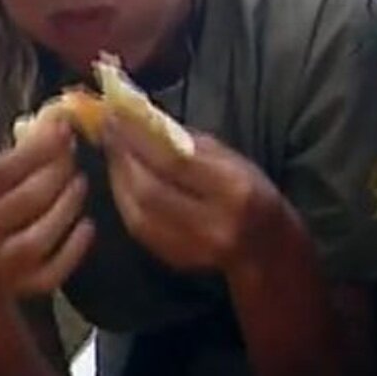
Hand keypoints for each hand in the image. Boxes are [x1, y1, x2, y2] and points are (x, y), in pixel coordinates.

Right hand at [0, 118, 94, 301]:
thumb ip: (2, 168)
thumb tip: (48, 131)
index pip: (2, 170)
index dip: (37, 149)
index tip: (62, 130)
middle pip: (29, 198)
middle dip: (59, 172)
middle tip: (73, 158)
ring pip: (43, 233)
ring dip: (69, 204)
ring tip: (80, 184)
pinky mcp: (20, 289)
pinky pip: (55, 267)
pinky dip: (75, 246)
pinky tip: (86, 226)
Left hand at [100, 118, 290, 274]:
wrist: (267, 249)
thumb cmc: (252, 193)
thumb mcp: (232, 159)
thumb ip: (187, 142)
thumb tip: (141, 120)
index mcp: (233, 190)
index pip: (174, 162)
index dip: (139, 139)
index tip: (118, 115)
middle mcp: (212, 223)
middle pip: (149, 188)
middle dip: (122, 157)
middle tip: (109, 131)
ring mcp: (192, 247)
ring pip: (136, 211)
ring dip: (117, 177)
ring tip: (113, 151)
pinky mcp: (174, 259)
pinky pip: (137, 227)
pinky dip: (123, 199)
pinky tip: (121, 179)